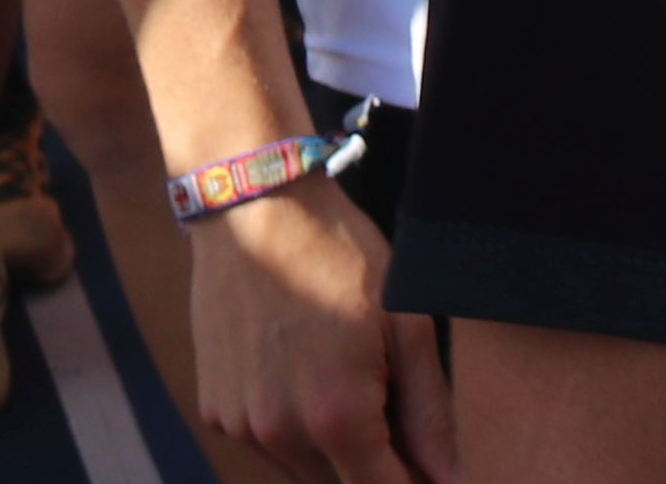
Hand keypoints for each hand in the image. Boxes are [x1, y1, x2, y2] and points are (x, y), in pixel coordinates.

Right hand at [190, 175, 455, 483]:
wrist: (253, 209)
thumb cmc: (337, 256)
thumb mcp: (404, 323)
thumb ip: (429, 411)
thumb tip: (450, 476)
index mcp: (337, 417)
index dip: (417, 483)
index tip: (432, 467)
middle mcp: (282, 435)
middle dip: (376, 467)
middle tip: (394, 411)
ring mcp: (242, 427)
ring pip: (304, 472)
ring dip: (334, 453)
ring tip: (347, 378)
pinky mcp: (215, 411)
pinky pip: (267, 445)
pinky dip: (293, 430)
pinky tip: (305, 374)